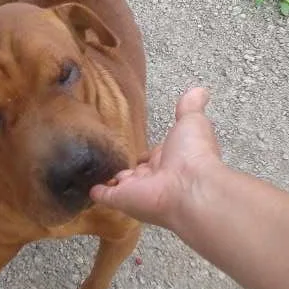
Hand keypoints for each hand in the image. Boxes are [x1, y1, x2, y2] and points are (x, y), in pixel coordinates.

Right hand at [91, 88, 221, 227]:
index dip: (148, 154)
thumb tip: (201, 90)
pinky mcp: (119, 199)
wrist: (188, 187)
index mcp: (170, 158)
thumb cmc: (191, 153)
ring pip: (122, 185)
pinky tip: (87, 188)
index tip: (139, 151)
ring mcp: (136, 190)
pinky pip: (104, 195)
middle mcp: (154, 176)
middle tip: (114, 160)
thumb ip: (191, 106)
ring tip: (96, 170)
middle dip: (130, 169)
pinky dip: (96, 192)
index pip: (155, 156)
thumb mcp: (192, 121)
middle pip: (138, 173)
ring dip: (112, 179)